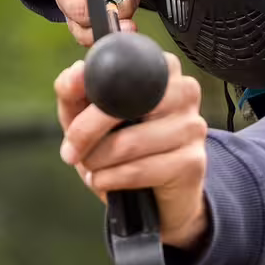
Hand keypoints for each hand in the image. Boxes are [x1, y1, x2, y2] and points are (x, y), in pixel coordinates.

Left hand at [56, 52, 208, 249]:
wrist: (158, 198)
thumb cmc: (122, 149)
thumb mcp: (88, 118)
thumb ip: (75, 92)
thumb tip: (75, 72)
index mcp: (160, 69)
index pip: (122, 66)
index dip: (92, 88)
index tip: (74, 102)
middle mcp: (184, 90)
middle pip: (123, 102)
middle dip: (86, 130)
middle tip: (71, 151)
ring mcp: (192, 126)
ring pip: (129, 141)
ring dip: (97, 160)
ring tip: (91, 167)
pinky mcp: (193, 161)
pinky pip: (139, 169)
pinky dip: (110, 179)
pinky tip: (104, 181)